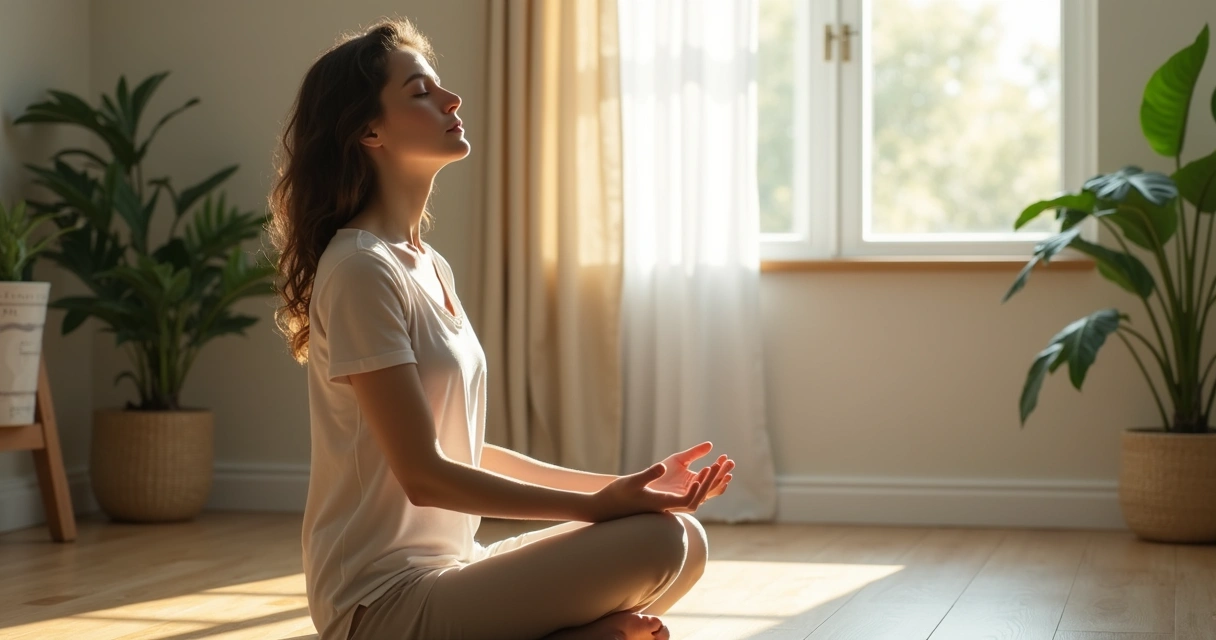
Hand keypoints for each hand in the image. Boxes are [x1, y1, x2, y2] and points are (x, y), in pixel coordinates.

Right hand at [590, 462, 716, 520]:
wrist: (607, 508)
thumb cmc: (617, 495)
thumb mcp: (632, 481)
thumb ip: (648, 474)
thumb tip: (661, 466)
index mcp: (663, 504)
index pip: (690, 500)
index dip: (700, 487)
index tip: (704, 470)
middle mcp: (669, 507)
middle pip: (698, 499)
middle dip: (711, 482)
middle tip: (721, 464)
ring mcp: (667, 506)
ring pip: (695, 497)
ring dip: (708, 483)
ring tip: (719, 465)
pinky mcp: (665, 502)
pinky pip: (688, 495)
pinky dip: (699, 484)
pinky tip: (703, 472)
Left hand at [648, 442, 733, 503]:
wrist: (642, 485)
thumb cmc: (659, 473)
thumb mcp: (679, 459)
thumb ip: (695, 453)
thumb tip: (711, 445)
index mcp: (696, 482)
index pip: (713, 476)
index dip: (720, 467)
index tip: (726, 456)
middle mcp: (694, 492)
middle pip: (713, 485)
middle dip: (722, 474)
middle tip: (730, 462)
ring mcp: (686, 499)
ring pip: (705, 493)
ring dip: (712, 481)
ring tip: (716, 467)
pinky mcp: (676, 505)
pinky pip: (690, 501)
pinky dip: (696, 492)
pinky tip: (697, 479)